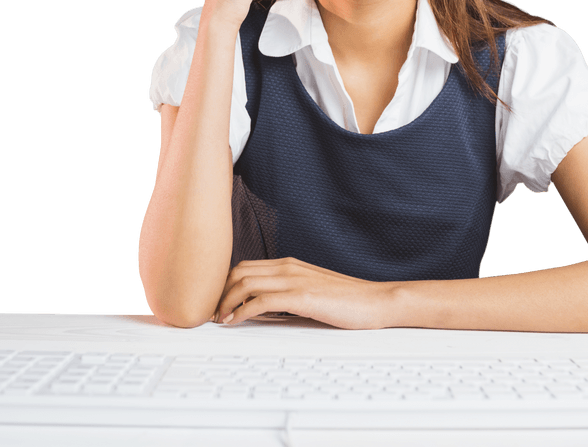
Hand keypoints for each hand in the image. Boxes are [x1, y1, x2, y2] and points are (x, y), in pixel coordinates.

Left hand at [214, 257, 392, 329]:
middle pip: (238, 271)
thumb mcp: (312, 291)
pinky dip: (240, 311)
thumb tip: (261, 307)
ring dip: (225, 302)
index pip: (245, 266)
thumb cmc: (348, 300)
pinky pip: (259, 300)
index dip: (225, 284)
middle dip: (219, 292)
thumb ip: (287, 293)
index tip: (217, 303)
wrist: (375, 301)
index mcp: (289, 264)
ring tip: (219, 319)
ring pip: (244, 283)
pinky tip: (234, 322)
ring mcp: (294, 279)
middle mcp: (288, 267)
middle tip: (212, 312)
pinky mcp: (301, 296)